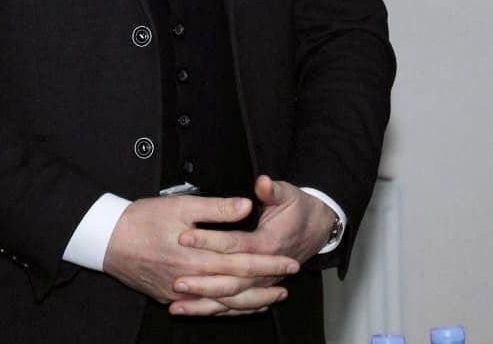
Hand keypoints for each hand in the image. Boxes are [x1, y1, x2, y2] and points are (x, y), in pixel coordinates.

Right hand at [102, 194, 298, 313]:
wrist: (106, 240)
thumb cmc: (143, 220)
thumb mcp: (182, 205)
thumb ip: (217, 209)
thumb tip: (247, 206)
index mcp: (198, 255)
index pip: (243, 262)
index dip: (269, 262)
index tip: (289, 261)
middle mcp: (191, 279)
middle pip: (237, 288)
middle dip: (265, 285)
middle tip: (288, 283)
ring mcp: (179, 292)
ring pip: (221, 304)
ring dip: (248, 303)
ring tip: (270, 300)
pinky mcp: (168, 297)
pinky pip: (203, 309)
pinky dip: (223, 310)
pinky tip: (236, 308)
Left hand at [169, 176, 338, 314]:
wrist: (316, 229)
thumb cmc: (298, 210)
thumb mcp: (287, 193)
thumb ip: (271, 189)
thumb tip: (262, 182)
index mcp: (267, 244)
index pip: (234, 245)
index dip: (209, 241)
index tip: (184, 237)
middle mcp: (264, 268)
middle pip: (230, 280)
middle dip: (202, 282)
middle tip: (176, 279)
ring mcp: (261, 282)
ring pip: (230, 300)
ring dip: (204, 302)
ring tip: (177, 302)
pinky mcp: (257, 289)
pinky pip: (234, 307)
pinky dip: (213, 310)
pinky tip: (192, 311)